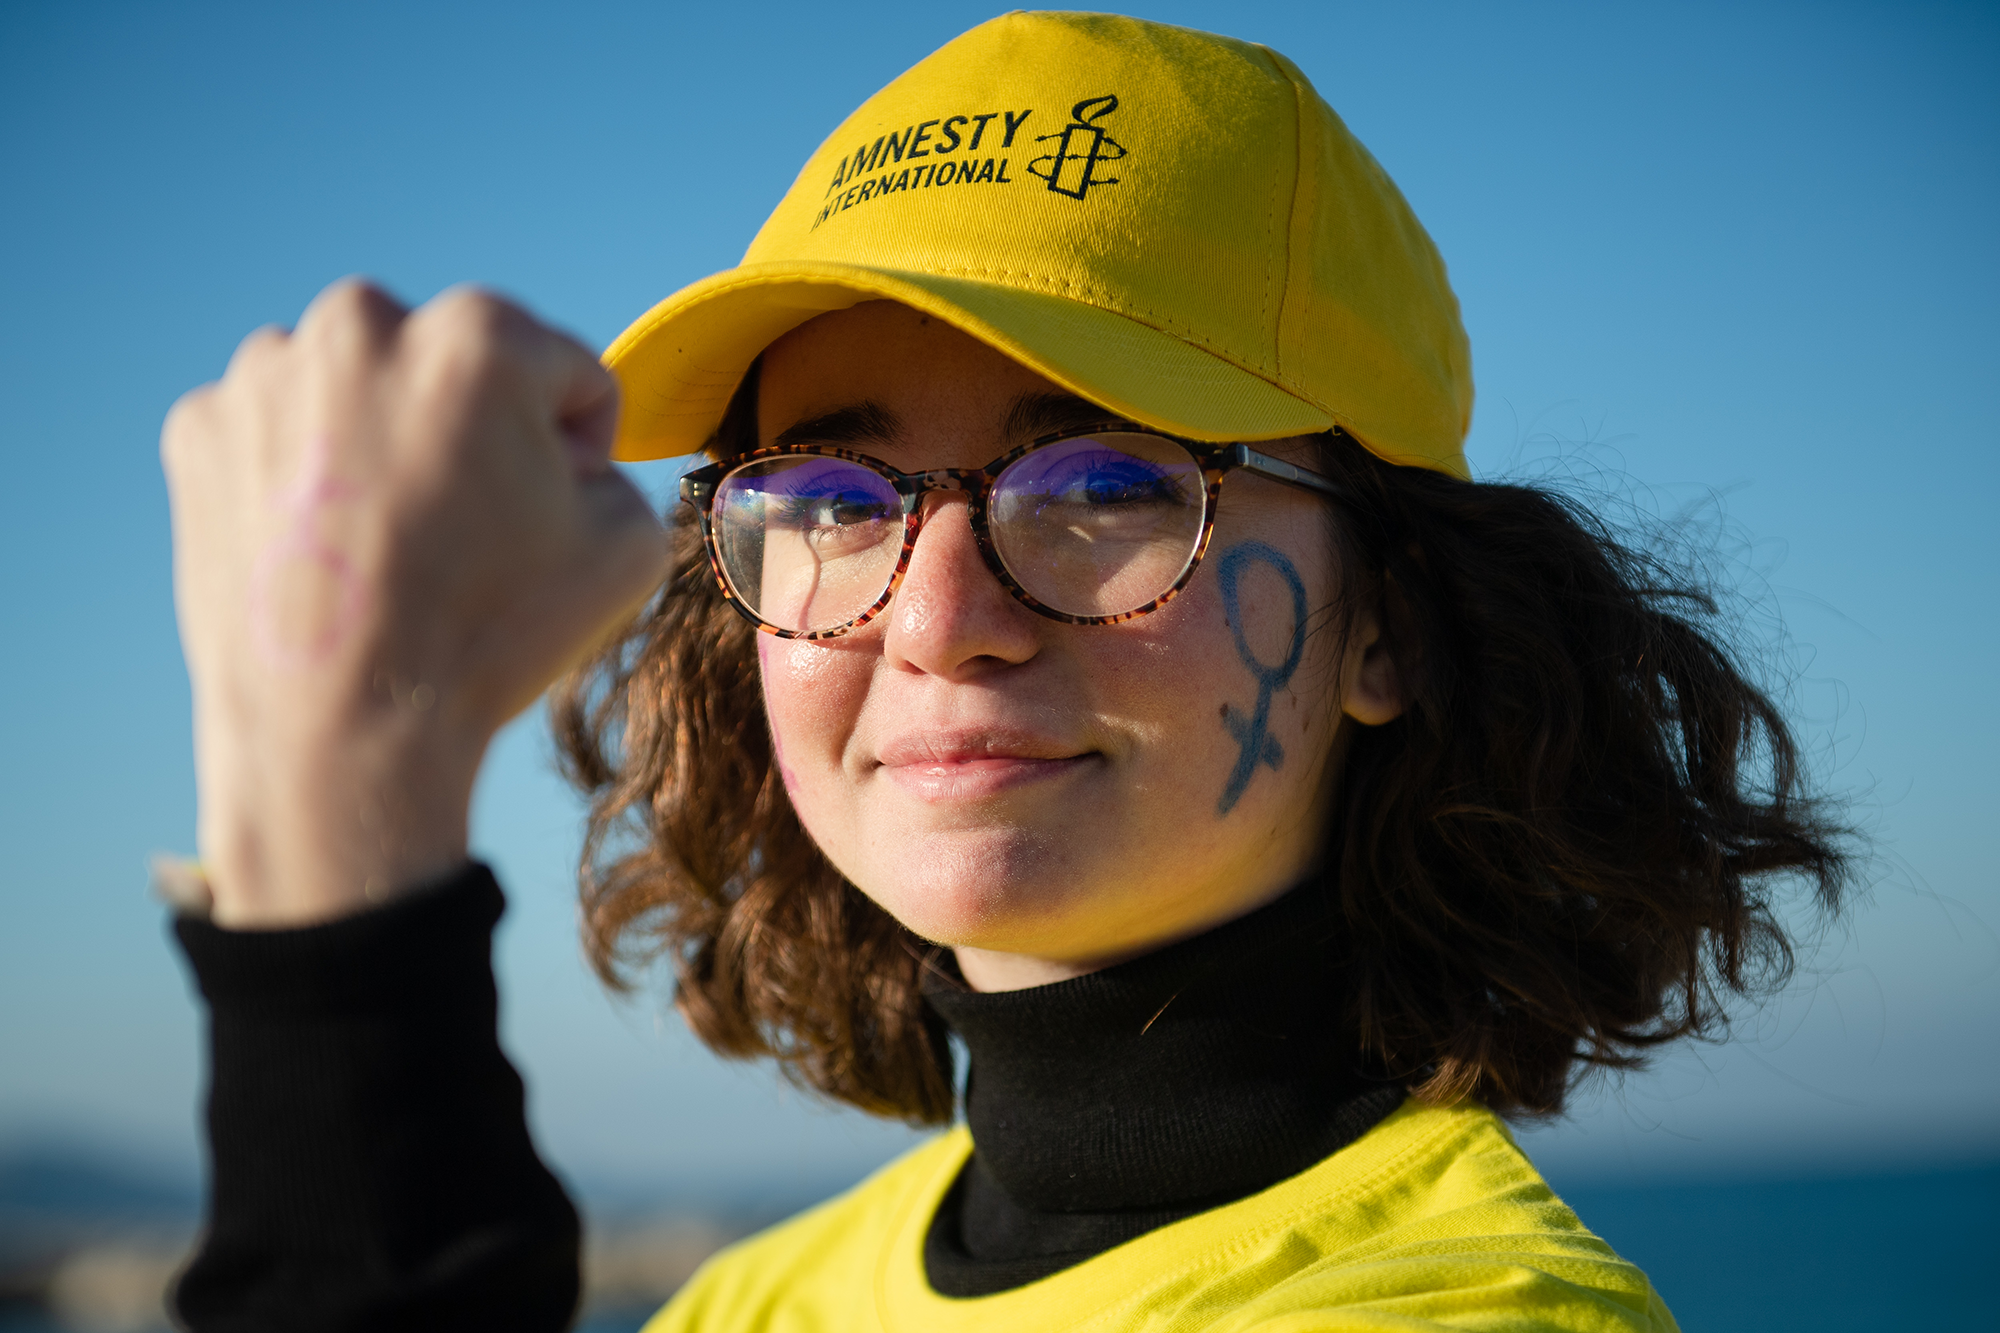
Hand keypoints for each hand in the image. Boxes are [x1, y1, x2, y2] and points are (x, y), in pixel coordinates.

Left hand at [163, 280, 668, 926]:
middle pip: (452, 362)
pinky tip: (324, 550)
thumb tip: (573, 464)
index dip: (579, 451)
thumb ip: (621, 473)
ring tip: (387, 543)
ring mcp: (265, 375)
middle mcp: (361, 324)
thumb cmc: (492, 636)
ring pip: (357, 387)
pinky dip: (303, 475)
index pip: (567, 373)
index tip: (549, 517)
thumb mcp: (629, 547)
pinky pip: (278, 431)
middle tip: (465, 528)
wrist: (344, 733)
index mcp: (479, 335)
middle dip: (470, 427)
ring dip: (381, 439)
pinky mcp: (200, 430)